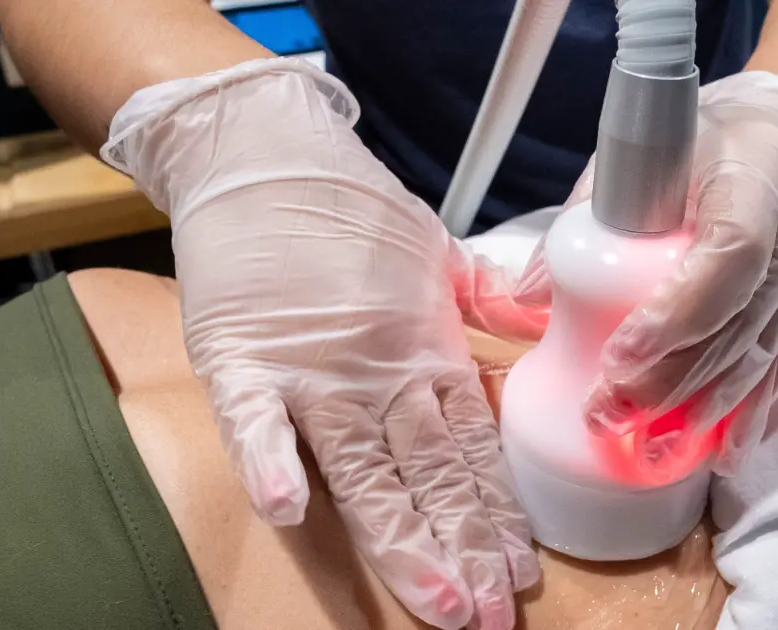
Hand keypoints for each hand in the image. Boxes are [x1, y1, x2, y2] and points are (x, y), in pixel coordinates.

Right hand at [102, 58, 543, 629]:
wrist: (270, 158)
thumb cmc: (353, 211)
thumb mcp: (437, 254)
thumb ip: (485, 299)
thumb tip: (534, 320)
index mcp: (426, 355)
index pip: (469, 451)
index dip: (494, 514)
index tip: (519, 570)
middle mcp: (379, 374)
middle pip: (427, 476)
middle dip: (461, 549)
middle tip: (489, 616)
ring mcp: (312, 368)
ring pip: (364, 466)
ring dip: (400, 533)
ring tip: (438, 597)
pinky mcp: (243, 354)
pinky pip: (253, 416)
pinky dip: (267, 457)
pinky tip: (288, 509)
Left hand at [517, 71, 777, 471]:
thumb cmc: (702, 143)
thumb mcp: (637, 161)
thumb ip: (582, 222)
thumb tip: (529, 297)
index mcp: (757, 172)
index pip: (730, 256)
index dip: (675, 317)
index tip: (617, 359)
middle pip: (744, 323)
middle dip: (673, 382)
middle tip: (609, 414)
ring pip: (770, 356)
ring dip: (706, 411)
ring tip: (648, 447)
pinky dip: (748, 408)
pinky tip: (715, 448)